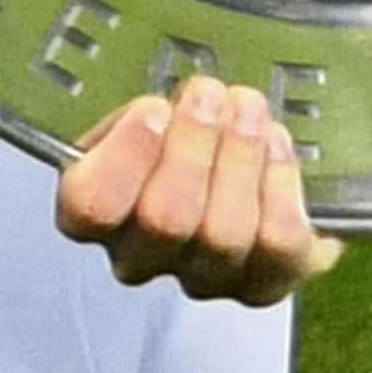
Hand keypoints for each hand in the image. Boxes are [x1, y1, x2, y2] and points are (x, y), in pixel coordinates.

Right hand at [52, 74, 340, 306]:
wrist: (249, 154)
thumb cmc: (188, 119)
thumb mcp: (153, 97)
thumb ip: (148, 99)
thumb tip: (174, 91)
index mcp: (98, 206)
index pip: (90, 206)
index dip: (124, 158)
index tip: (154, 107)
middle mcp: (143, 255)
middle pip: (165, 219)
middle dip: (195, 145)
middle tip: (211, 93)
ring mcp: (204, 276)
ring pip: (223, 233)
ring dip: (241, 156)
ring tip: (248, 108)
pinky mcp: (263, 281)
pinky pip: (276, 242)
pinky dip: (281, 183)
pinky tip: (277, 145)